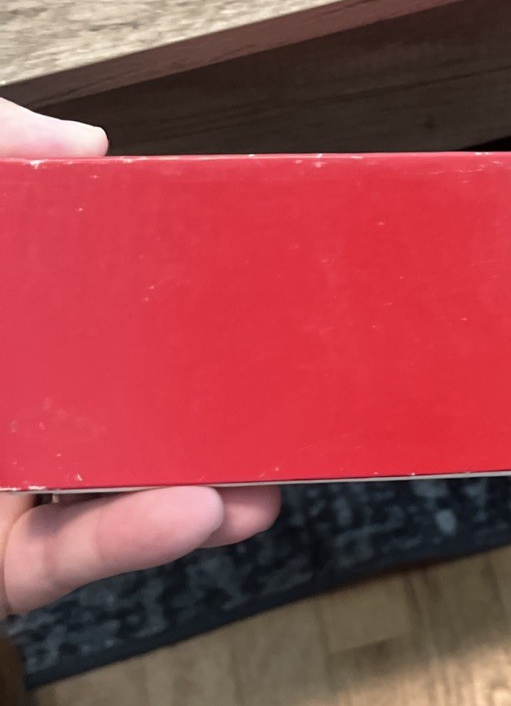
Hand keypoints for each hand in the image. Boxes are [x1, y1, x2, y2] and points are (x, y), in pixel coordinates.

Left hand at [0, 99, 280, 614]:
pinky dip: (135, 541)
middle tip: (288, 395)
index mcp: (8, 334)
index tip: (242, 287)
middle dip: (215, 410)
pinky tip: (204, 510)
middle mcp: (7, 411)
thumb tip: (87, 146)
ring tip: (276, 474)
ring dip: (208, 490)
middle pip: (124, 406)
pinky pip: (65, 559)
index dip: (173, 298)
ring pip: (114, 496)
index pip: (95, 309)